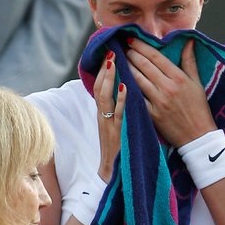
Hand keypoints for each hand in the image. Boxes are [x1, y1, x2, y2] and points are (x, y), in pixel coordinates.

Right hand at [93, 49, 124, 180]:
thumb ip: (119, 107)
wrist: (114, 173)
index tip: (110, 54)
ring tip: (114, 62)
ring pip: (105, 98)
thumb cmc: (120, 148)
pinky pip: (117, 114)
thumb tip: (125, 89)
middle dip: (104, 69)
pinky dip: (120, 100)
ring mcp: (108, 124)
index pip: (100, 86)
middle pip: (99, 88)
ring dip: (109, 79)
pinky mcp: (115, 133)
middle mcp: (102, 116)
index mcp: (104, 113)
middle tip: (111, 51)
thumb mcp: (117, 124)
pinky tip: (125, 88)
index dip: (103, 70)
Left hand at [125, 38, 215, 148]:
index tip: (132, 39)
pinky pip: (136, 98)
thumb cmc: (199, 109)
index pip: (156, 57)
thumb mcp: (198, 84)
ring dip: (127, 68)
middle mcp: (167, 88)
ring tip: (120, 60)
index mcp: (179, 78)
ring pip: (137, 80)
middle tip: (122, 47)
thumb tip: (189, 41)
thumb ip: (190, 61)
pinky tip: (120, 80)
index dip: (142, 46)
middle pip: (144, 66)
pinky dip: (128, 88)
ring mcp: (158, 102)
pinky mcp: (151, 114)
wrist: (198, 137)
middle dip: (131, 54)